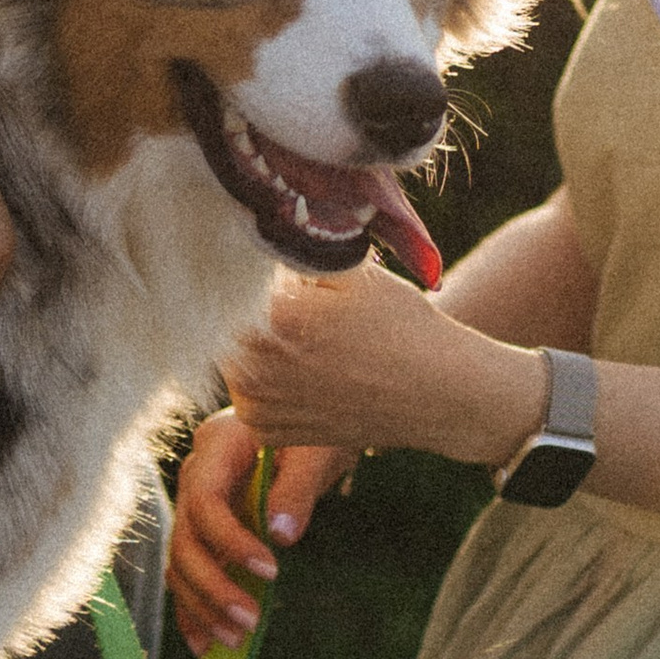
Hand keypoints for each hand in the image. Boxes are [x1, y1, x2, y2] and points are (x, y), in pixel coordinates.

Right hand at [169, 412, 353, 652]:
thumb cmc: (316, 429)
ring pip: (181, 562)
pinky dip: (194, 607)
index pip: (206, 500)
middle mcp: (196, 473)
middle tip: (249, 623)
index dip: (231, 540)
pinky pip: (190, 571)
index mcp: (218, 443)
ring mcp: (195, 502)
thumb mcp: (317, 450)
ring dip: (202, 606)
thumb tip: (281, 535)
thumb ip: (298, 488)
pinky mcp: (205, 529)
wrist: (310, 426)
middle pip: (185, 538)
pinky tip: (206, 643)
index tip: (271, 571)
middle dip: (213, 586)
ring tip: (235, 640)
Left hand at [223, 262, 544, 480]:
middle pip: (223, 320)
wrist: (435, 393)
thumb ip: (296, 249)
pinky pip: (244, 393)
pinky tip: (303, 370)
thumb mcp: (351, 270)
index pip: (225, 280)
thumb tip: (255, 228)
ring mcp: (256, 404)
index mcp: (271, 318)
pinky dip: (264, 380)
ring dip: (252, 344)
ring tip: (303, 337)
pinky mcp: (265, 431)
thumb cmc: (399, 325)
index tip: (270, 268)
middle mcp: (253, 367)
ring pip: (231, 357)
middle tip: (293, 303)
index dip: (243, 269)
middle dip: (246, 307)